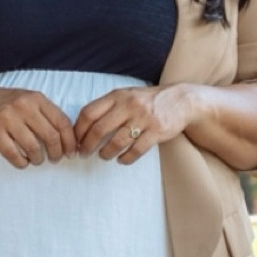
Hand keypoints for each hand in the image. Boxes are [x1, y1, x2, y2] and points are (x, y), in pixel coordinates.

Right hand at [0, 83, 78, 168]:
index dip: (70, 141)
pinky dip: (21, 163)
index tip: (71, 152)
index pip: (62, 122)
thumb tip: (69, 138)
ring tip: (37, 160)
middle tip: (55, 159)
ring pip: (33, 147)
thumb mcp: (28, 100)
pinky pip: (13, 154)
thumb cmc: (6, 103)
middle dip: (57, 153)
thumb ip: (47, 114)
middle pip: (51, 136)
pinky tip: (23, 162)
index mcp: (36, 98)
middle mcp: (23, 106)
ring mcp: (7, 118)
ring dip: (38, 159)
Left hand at [73, 84, 196, 162]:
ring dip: (106, 153)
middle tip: (84, 153)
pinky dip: (126, 158)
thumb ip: (108, 107)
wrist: (181, 100)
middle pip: (99, 129)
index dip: (78, 129)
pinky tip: (121, 160)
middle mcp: (129, 105)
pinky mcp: (156, 131)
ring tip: (104, 156)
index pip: (89, 112)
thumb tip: (83, 126)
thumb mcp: (126, 95)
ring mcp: (143, 119)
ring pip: (117, 142)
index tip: (75, 140)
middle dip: (88, 145)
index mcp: (117, 96)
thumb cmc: (147, 100)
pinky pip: (136, 150)